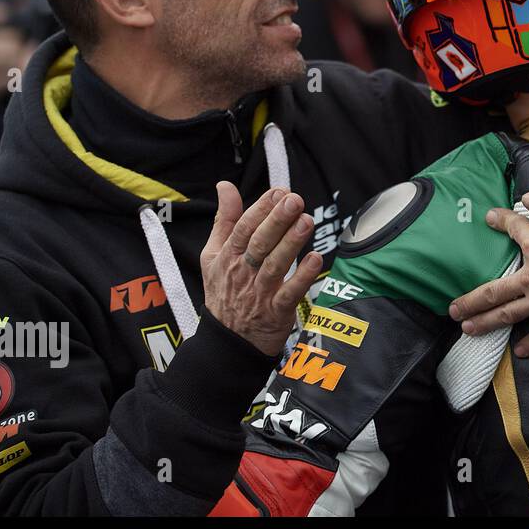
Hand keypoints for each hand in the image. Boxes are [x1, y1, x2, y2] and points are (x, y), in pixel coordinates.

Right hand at [200, 182, 322, 355]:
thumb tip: (225, 186)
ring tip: (306, 221)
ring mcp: (259, 292)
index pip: (243, 228)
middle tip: (294, 199)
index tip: (279, 191)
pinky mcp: (276, 311)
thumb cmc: (224, 291)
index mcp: (227, 256)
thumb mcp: (213, 256)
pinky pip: (290, 292)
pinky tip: (316, 259)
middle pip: (259, 243)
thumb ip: (224, 220)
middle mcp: (242, 272)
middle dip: (277, 220)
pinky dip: (303, 276)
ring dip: (291, 243)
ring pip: (275, 265)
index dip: (261, 209)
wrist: (226, 342)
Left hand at [448, 188, 528, 357]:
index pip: (513, 229)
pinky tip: (519, 352)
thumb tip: (528, 197)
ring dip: (486, 322)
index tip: (490, 218)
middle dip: (471, 300)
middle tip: (453, 308)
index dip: (501, 221)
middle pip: (494, 290)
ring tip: (468, 328)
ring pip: (508, 314)